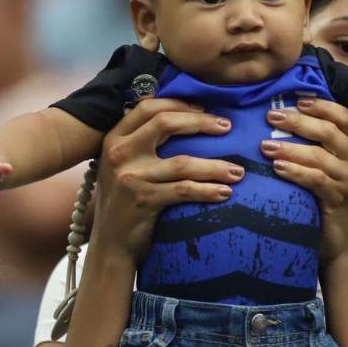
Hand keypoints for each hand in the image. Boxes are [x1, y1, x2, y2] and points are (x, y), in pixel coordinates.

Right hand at [92, 98, 239, 261]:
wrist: (110, 243)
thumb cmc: (124, 200)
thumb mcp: (123, 164)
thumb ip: (143, 142)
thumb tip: (186, 117)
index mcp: (115, 138)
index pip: (148, 107)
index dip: (179, 103)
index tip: (204, 107)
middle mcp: (119, 153)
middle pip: (165, 123)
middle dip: (201, 122)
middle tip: (227, 127)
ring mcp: (130, 177)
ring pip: (182, 162)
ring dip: (215, 166)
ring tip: (238, 171)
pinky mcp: (144, 200)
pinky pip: (184, 190)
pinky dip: (208, 190)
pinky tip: (225, 192)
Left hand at [261, 98, 347, 265]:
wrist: (337, 243)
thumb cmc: (324, 201)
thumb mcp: (324, 169)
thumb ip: (315, 145)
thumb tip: (283, 116)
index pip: (345, 118)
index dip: (323, 105)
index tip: (297, 98)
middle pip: (330, 132)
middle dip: (299, 121)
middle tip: (270, 116)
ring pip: (320, 155)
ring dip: (290, 147)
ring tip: (265, 145)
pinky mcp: (340, 200)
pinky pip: (316, 180)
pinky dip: (295, 171)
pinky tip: (277, 168)